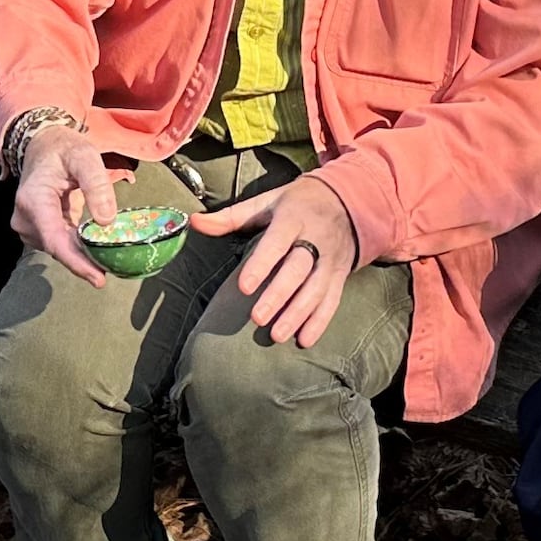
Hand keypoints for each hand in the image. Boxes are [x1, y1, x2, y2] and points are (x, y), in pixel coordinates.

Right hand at [12, 124, 124, 281]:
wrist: (42, 146)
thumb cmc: (64, 150)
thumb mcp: (85, 157)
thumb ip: (97, 185)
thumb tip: (106, 221)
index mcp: (34, 200)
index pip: (55, 240)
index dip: (77, 263)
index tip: (99, 279)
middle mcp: (25, 218)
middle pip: (58, 248)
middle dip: (85, 262)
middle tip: (115, 268)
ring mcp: (27, 226)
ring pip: (59, 249)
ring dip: (82, 254)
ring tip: (108, 255)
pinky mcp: (35, 229)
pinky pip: (58, 243)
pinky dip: (77, 247)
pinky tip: (95, 248)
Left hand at [190, 175, 360, 347]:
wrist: (346, 200)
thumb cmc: (296, 204)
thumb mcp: (266, 202)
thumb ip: (231, 217)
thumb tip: (194, 222)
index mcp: (293, 218)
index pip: (277, 242)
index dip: (261, 265)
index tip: (244, 288)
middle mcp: (316, 238)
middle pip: (298, 269)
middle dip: (279, 295)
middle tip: (257, 318)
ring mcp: (331, 258)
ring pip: (317, 288)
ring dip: (298, 314)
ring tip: (277, 335)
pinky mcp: (340, 274)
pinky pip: (332, 299)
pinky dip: (320, 321)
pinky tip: (304, 340)